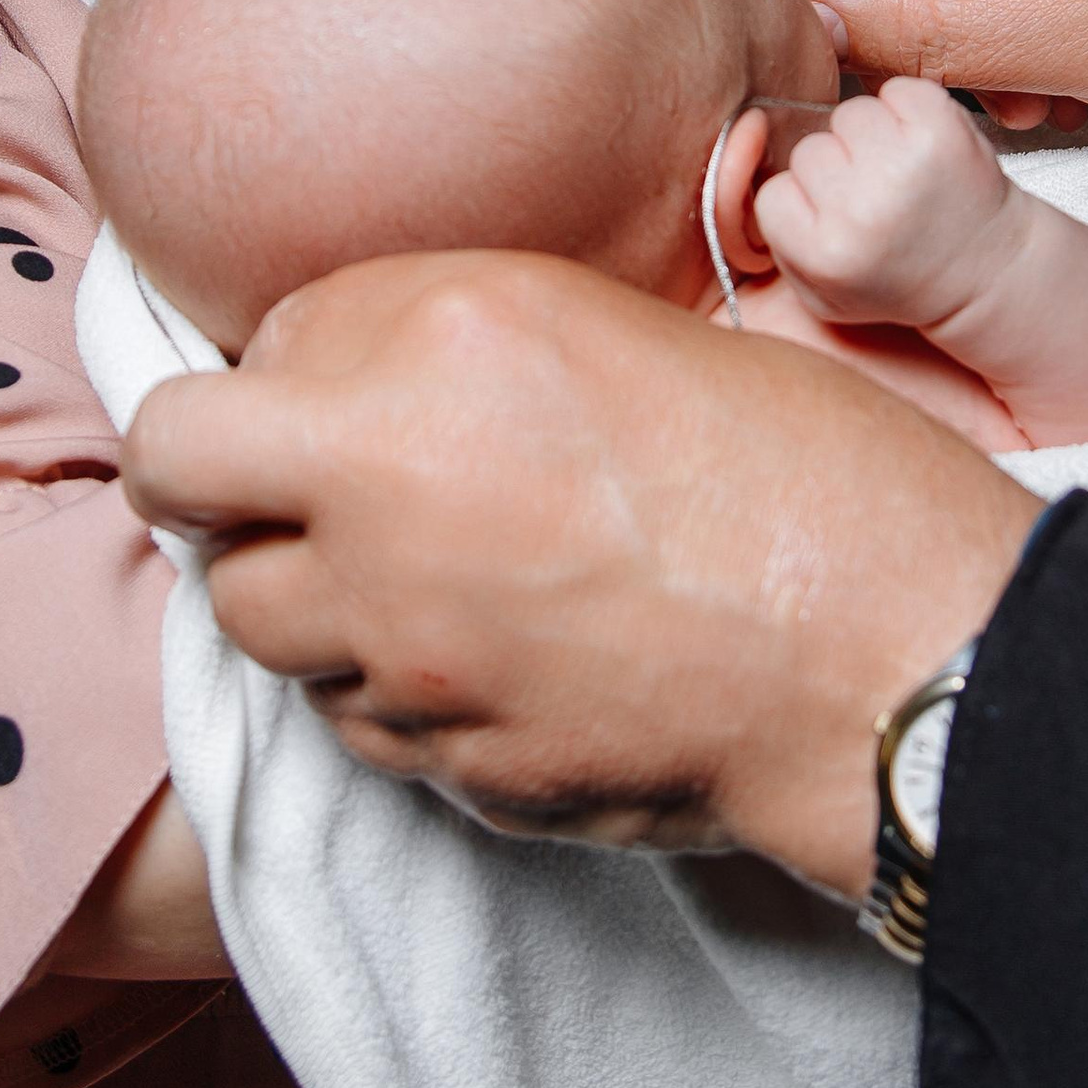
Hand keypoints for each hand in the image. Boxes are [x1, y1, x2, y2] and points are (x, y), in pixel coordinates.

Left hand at [124, 251, 1037, 903]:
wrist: (897, 657)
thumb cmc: (798, 468)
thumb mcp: (600, 322)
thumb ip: (431, 340)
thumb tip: (322, 379)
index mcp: (432, 350)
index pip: (213, 384)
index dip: (261, 391)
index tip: (310, 398)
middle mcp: (387, 499)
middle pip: (190, 509)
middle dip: (231, 496)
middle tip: (310, 486)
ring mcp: (409, 649)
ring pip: (264, 629)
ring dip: (309, 596)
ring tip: (423, 569)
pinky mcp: (452, 766)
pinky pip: (361, 722)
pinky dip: (392, 691)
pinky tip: (494, 654)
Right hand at [753, 76, 1015, 336]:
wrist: (986, 270)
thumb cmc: (896, 279)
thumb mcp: (820, 291)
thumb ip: (770, 236)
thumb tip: (741, 150)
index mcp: (827, 252)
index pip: (774, 192)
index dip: (805, 204)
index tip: (839, 226)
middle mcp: (865, 208)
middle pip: (809, 149)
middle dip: (837, 168)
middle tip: (876, 201)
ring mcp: (905, 163)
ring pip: (849, 114)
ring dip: (871, 137)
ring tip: (901, 175)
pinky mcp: (943, 127)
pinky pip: (897, 90)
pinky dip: (909, 112)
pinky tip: (925, 151)